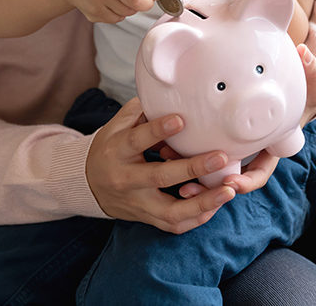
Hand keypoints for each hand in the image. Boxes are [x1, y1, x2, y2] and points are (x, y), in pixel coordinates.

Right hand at [85, 99, 236, 233]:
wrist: (88, 183)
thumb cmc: (111, 147)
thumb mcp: (118, 124)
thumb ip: (144, 110)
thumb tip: (173, 91)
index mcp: (117, 150)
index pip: (137, 140)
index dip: (158, 130)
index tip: (181, 120)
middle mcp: (126, 180)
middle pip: (159, 177)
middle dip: (192, 169)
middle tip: (220, 157)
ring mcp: (137, 203)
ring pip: (170, 211)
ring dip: (202, 203)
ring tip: (228, 191)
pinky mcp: (146, 218)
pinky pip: (174, 225)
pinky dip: (196, 218)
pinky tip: (216, 205)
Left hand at [177, 42, 315, 197]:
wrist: (276, 83)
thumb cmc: (297, 90)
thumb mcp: (311, 83)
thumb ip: (312, 72)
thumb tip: (305, 54)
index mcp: (268, 147)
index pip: (258, 174)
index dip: (245, 182)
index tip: (230, 184)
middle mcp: (245, 149)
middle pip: (224, 175)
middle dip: (207, 185)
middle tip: (188, 187)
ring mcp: (226, 141)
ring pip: (204, 161)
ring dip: (186, 168)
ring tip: (165, 162)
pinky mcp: (210, 129)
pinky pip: (192, 142)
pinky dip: (178, 144)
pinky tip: (160, 139)